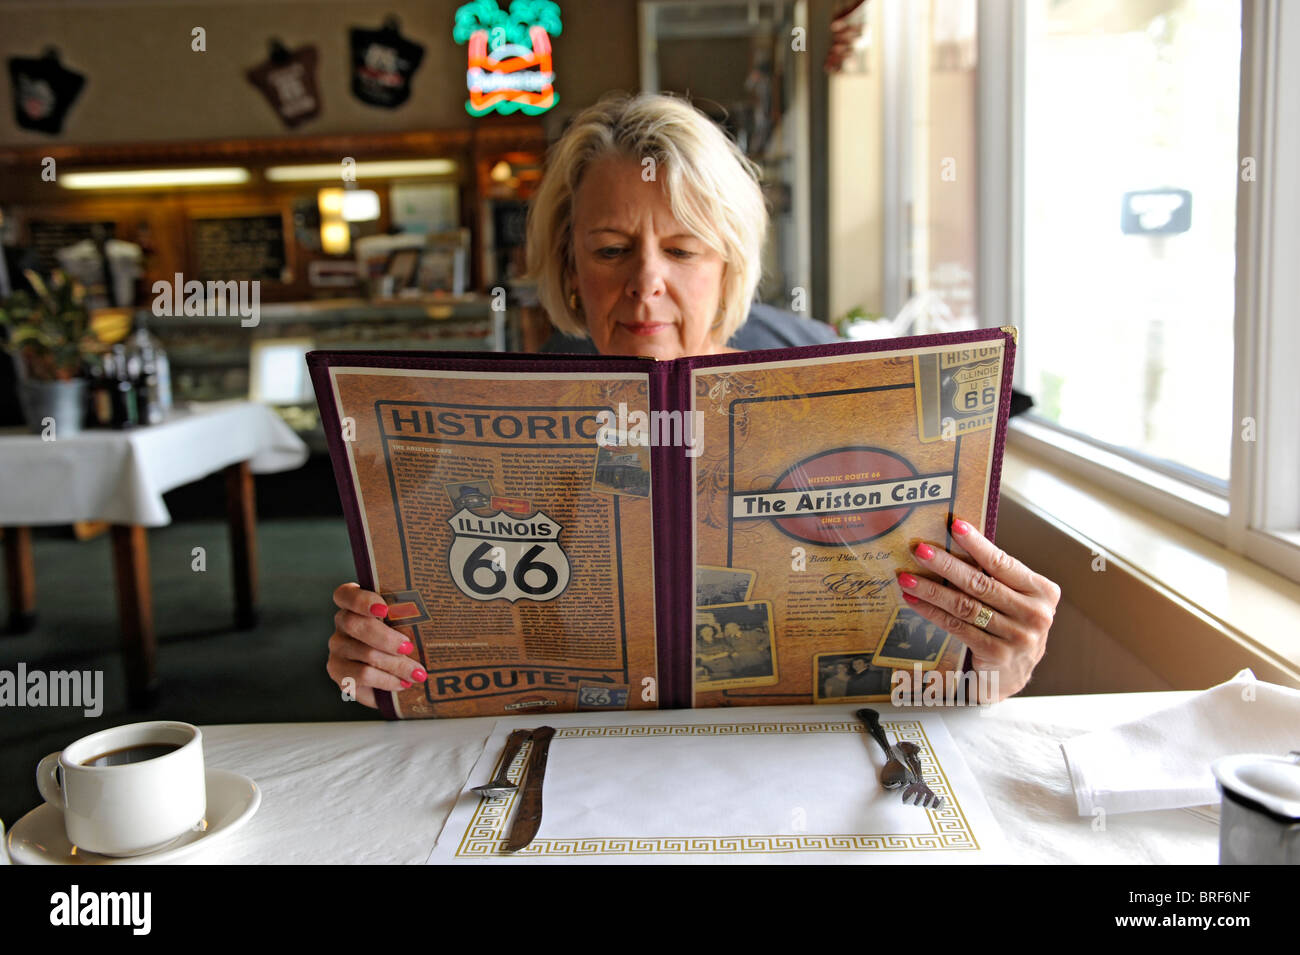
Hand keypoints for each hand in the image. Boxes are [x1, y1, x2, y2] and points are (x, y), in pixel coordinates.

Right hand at [326, 582, 426, 708]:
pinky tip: (403, 683)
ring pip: (364, 653)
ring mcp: (337, 647)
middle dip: (386, 638)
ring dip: (395, 664)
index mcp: (356, 602)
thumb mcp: (409, 624)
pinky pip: (362, 675)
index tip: (384, 610)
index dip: (362, 601)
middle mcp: (343, 621)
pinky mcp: (339, 671)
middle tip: (409, 647)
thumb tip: (431, 617)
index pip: (346, 594)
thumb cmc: (405, 639)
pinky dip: (387, 680)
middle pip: (354, 624)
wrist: (398, 674)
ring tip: (417, 673)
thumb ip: (409, 616)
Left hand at [895, 517, 1059, 700]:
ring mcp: (1019, 637)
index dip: (977, 544)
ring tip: (907, 577)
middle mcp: (1036, 614)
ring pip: (965, 606)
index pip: (1003, 563)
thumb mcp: (1013, 600)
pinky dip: (933, 612)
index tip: (955, 525)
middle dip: (946, 564)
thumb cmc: (1009, 627)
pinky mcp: (997, 655)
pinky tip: (915, 601)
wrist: (1012, 676)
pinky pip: (958, 627)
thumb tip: (953, 544)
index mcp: (1043, 592)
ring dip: (932, 589)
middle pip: (981, 583)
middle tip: (920, 550)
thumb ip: (995, 577)